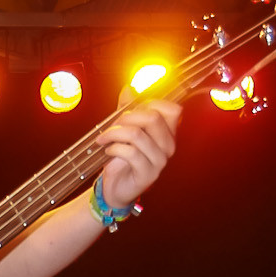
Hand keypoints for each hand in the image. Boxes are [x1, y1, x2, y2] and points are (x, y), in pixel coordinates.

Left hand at [97, 90, 180, 209]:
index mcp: (168, 133)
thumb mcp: (124, 131)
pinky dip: (114, 148)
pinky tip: (108, 151)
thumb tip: (129, 88)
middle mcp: (168, 146)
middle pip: (152, 118)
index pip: (172, 109)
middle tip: (112, 125)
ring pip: (137, 134)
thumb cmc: (122, 159)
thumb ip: (128, 109)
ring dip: (115, 133)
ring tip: (104, 138)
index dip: (150, 103)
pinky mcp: (147, 174)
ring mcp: (160, 161)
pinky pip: (130, 153)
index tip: (131, 109)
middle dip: (127, 117)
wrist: (115, 188)